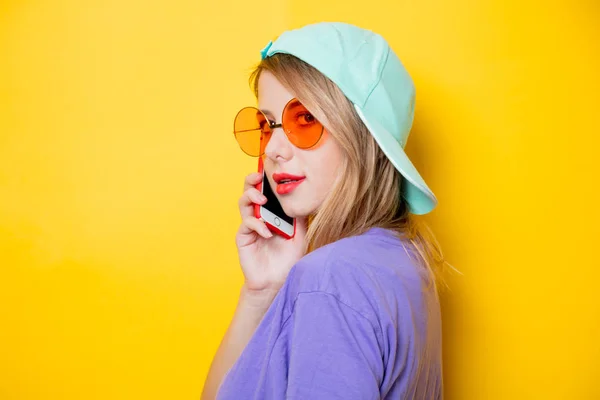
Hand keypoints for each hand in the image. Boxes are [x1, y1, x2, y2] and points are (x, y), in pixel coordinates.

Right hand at [235, 172, 307, 299]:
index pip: (266, 190)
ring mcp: (250, 226)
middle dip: (252, 181)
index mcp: (272, 212)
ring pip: (243, 203)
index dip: (265, 178)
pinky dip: (257, 225)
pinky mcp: (243, 238)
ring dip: (251, 197)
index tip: (270, 168)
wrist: (278, 280)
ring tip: (262, 200)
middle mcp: (259, 215)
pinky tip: (267, 232)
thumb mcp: (301, 234)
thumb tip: (304, 197)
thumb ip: (300, 217)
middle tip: (259, 177)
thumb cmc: (289, 257)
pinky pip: (246, 224)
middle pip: (250, 191)